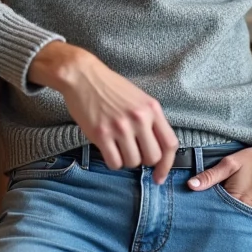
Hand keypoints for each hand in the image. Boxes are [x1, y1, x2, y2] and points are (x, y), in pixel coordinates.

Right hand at [29, 41, 178, 184]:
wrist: (82, 75)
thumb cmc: (109, 87)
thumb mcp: (138, 98)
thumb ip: (150, 120)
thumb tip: (157, 149)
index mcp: (151, 108)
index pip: (169, 144)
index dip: (166, 165)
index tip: (159, 176)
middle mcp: (139, 118)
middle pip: (152, 157)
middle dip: (143, 159)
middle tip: (132, 151)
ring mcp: (120, 127)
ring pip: (133, 162)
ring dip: (126, 159)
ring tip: (117, 145)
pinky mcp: (101, 133)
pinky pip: (114, 162)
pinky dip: (112, 161)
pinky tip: (107, 149)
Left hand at [186, 138, 251, 209]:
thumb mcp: (230, 164)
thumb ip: (210, 175)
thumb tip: (191, 185)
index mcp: (233, 201)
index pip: (210, 209)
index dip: (201, 205)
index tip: (193, 203)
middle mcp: (243, 212)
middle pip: (221, 215)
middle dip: (212, 210)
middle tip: (203, 203)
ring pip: (232, 215)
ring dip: (225, 210)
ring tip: (219, 202)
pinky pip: (244, 214)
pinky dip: (237, 210)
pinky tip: (234, 202)